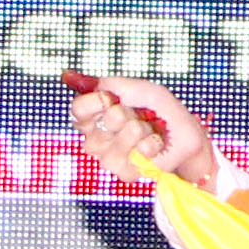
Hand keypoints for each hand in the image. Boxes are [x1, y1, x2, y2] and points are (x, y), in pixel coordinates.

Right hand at [63, 73, 210, 192]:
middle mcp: (96, 140)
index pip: (78, 109)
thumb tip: (66, 76)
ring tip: (148, 131)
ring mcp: (109, 158)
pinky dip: (153, 143)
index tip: (114, 98)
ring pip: (124, 137)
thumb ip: (104, 83)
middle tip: (138, 116)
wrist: (182, 135)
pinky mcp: (126, 173)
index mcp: (93, 119)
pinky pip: (139, 152)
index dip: (98, 100)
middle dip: (130, 113)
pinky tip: (154, 144)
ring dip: (144, 129)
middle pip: (107, 119)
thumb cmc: (159, 112)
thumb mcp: (135, 88)